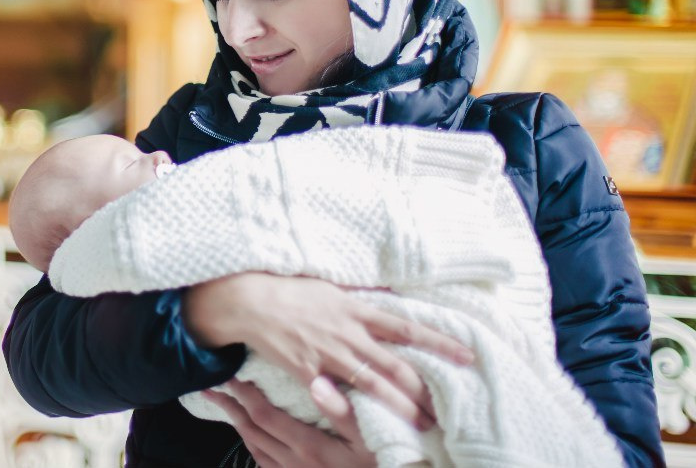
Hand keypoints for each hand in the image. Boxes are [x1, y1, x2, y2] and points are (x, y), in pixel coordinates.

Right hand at [183, 273, 472, 428]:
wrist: (251, 301)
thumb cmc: (289, 290)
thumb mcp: (331, 288)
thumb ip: (357, 301)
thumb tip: (383, 303)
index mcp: (357, 310)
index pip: (407, 329)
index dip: (438, 343)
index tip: (465, 356)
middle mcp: (350, 334)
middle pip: (397, 366)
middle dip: (424, 390)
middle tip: (446, 409)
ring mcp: (330, 355)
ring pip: (375, 386)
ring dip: (402, 407)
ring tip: (422, 423)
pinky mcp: (309, 372)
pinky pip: (336, 397)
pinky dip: (354, 413)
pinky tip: (370, 428)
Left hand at [204, 379, 375, 467]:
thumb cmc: (383, 465)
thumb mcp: (372, 439)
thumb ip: (344, 412)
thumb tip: (317, 383)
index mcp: (309, 446)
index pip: (265, 416)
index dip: (244, 395)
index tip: (230, 376)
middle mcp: (295, 463)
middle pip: (252, 431)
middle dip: (231, 408)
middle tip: (212, 389)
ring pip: (255, 449)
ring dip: (238, 427)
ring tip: (226, 408)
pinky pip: (266, 465)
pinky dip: (253, 447)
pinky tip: (253, 438)